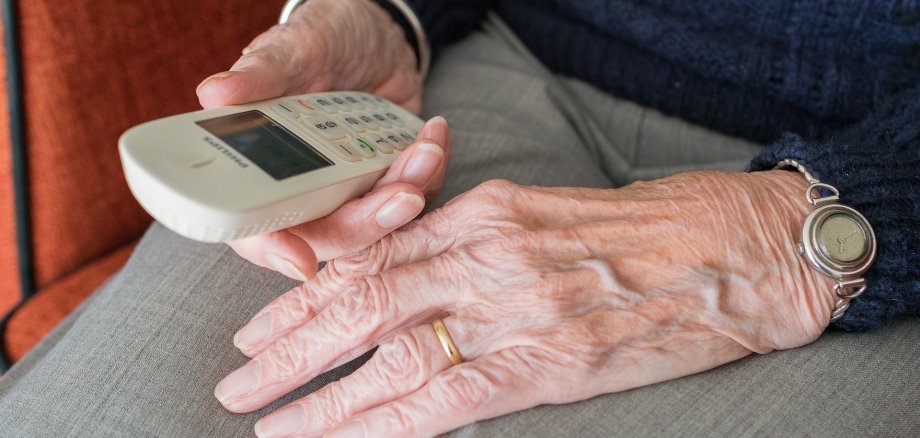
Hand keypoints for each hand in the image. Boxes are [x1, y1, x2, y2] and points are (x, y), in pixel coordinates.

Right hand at [195, 0, 443, 278]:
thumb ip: (262, 75)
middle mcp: (305, 191)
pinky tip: (434, 137)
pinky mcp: (390, 180)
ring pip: (379, 222)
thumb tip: (214, 94)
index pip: (256, 229)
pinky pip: (416, 195)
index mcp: (262, 171)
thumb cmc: (320, 39)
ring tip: (425, 150)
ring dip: (409, 192)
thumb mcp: (292, 49)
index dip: (274, 250)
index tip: (301, 261)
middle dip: (369, 222)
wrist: (373, 31)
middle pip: (330, 236)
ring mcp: (351, 189)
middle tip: (403, 195)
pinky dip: (431, 172)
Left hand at [215, 171, 835, 436]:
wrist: (733, 251)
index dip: (309, 295)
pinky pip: (448, 400)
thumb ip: (475, 241)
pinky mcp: (548, 364)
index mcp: (486, 212)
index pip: (374, 257)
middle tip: (236, 384)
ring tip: (269, 426)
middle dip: (290, 347)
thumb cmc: (645, 228)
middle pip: (364, 303)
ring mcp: (515, 310)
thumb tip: (411, 278)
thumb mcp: (546, 211)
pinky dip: (387, 425)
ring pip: (392, 357)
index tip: (263, 327)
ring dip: (323, 398)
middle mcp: (488, 256)